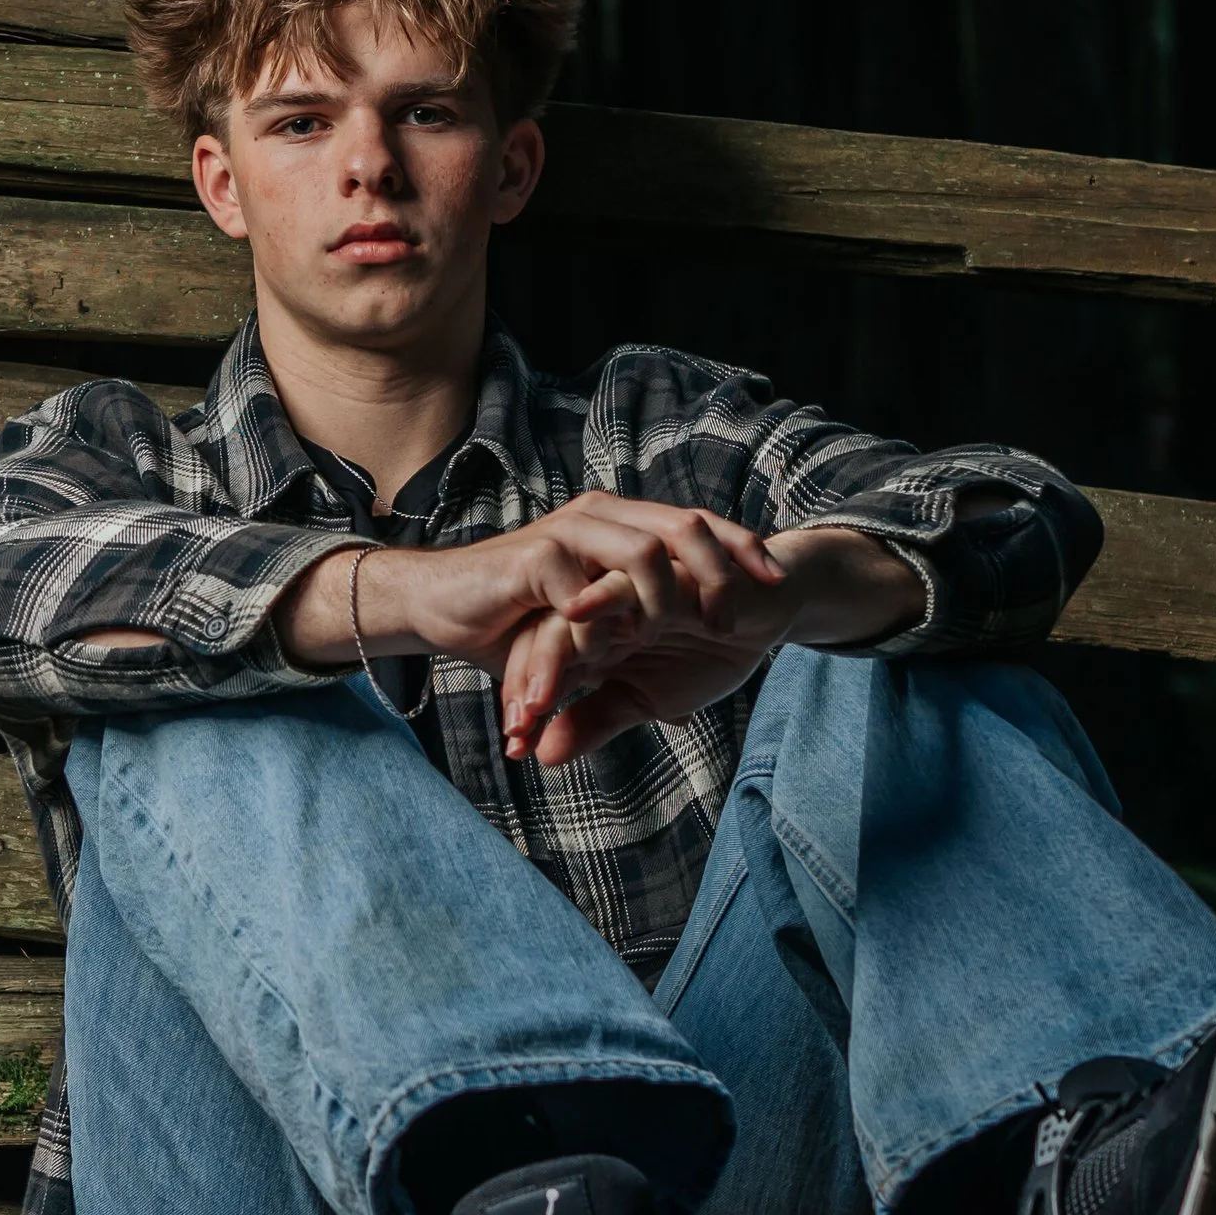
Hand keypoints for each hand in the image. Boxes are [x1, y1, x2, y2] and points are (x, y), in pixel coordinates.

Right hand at [278, 492, 785, 708]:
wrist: (439, 610)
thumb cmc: (513, 623)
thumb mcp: (590, 640)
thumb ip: (634, 649)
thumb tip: (688, 697)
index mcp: (620, 526)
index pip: (696, 524)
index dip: (742, 548)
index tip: (777, 585)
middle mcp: (601, 517)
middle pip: (685, 526)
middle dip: (723, 571)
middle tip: (740, 619)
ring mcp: (569, 534)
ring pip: (646, 552)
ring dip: (674, 597)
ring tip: (686, 634)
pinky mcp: (536, 560)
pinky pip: (591, 585)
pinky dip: (613, 618)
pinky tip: (622, 646)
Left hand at [501, 525, 931, 763]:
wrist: (768, 612)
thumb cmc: (709, 649)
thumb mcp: (647, 698)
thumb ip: (595, 719)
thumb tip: (543, 756)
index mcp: (591, 632)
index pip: (541, 662)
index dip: (527, 705)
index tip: (516, 746)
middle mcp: (599, 606)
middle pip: (543, 637)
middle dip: (527, 684)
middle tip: (519, 728)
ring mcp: (626, 585)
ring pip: (572, 615)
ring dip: (551, 660)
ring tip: (537, 704)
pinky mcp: (661, 565)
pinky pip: (624, 579)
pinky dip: (602, 599)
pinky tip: (580, 614)